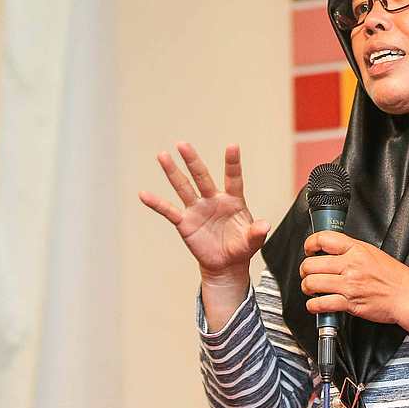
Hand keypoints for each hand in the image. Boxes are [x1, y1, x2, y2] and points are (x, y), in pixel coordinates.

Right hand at [139, 143, 268, 310]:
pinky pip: (169, 211)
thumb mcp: (253, 241)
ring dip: (173, 172)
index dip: (232, 163)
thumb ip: (257, 232)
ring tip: (162, 155)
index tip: (233, 146)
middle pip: (202, 176)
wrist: (226, 263)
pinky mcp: (185, 222)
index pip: (233, 179)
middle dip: (193, 160)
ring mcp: (198, 209)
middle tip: (182, 144)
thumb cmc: (241, 247)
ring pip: (184, 187)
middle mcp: (214, 200)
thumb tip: (264, 226)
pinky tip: (144, 194)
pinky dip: (157, 203)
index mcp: (233, 200)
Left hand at [300, 231, 408, 346]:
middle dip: (304, 270)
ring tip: (310, 289)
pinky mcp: (350, 303)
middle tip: (307, 273)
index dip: (310, 243)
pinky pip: (322, 304)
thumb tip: (333, 251)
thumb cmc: (395, 277)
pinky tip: (315, 305)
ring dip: (306, 287)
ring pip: (312, 283)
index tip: (308, 249)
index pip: (324, 239)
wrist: (408, 297)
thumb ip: (353, 250)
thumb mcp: (374, 253)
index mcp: (357, 249)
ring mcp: (349, 285)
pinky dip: (313, 306)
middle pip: (312, 264)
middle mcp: (351, 265)